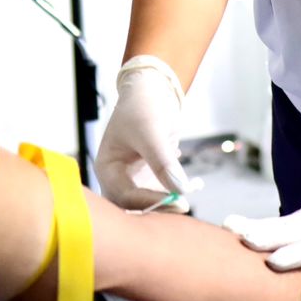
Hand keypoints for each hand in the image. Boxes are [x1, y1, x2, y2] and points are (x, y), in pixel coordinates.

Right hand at [96, 56, 190, 210]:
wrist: (152, 92)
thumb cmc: (142, 107)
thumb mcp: (150, 130)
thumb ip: (162, 160)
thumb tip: (179, 189)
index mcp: (107, 168)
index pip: (125, 196)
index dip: (151, 201)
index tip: (178, 202)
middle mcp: (117, 180)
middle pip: (134, 208)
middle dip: (159, 208)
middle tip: (184, 206)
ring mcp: (133, 181)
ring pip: (148, 204)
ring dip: (169, 203)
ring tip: (191, 194)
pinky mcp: (149, 179)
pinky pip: (161, 194)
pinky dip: (176, 193)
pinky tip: (193, 185)